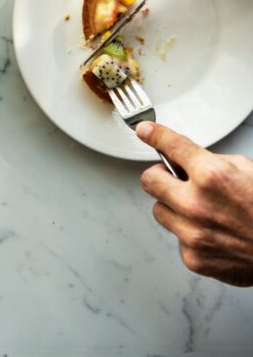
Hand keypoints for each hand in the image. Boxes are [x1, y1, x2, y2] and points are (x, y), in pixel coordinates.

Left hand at [137, 121, 252, 285]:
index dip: (154, 134)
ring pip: (159, 210)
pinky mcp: (193, 257)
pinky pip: (177, 237)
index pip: (170, 146)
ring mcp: (192, 233)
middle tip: (176, 180)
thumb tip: (187, 159)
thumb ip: (214, 162)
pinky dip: (190, 233)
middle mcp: (196, 204)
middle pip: (149, 180)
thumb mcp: (249, 171)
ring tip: (203, 211)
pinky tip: (213, 233)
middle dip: (161, 177)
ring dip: (174, 207)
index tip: (145, 130)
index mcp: (212, 176)